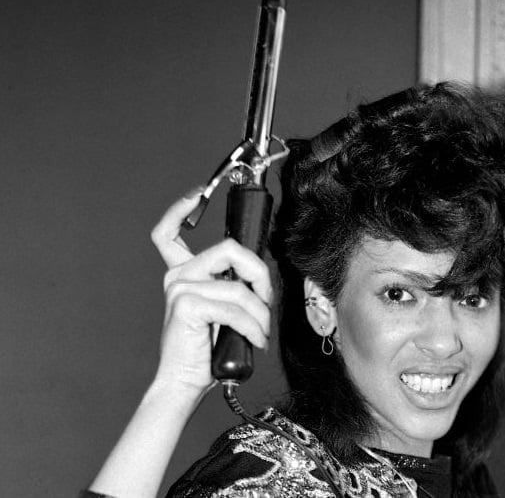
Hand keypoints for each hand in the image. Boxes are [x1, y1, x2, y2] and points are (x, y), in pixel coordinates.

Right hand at [149, 190, 271, 395]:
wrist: (185, 381)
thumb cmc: (207, 348)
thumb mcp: (221, 308)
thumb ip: (230, 284)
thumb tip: (259, 274)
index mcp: (182, 272)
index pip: (167, 233)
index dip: (180, 209)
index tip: (196, 194)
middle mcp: (177, 275)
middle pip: (230, 250)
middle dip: (260, 276)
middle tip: (267, 302)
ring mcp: (179, 287)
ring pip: (238, 287)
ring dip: (260, 314)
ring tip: (261, 334)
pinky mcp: (186, 304)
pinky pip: (235, 307)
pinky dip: (253, 326)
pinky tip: (256, 341)